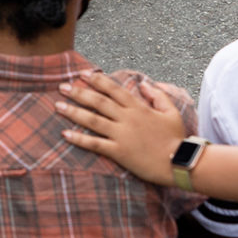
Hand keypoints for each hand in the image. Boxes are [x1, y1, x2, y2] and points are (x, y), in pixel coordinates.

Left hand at [55, 70, 190, 183]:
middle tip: (62, 86)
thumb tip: (143, 83)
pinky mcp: (119, 152)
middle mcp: (127, 119)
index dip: (98, 80)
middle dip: (79, 92)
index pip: (114, 90)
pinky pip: (95, 144)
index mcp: (139, 107)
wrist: (179, 162)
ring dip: (74, 112)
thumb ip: (157, 95)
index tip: (83, 74)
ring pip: (93, 120)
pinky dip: (79, 139)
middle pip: (99, 102)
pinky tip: (65, 134)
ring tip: (57, 105)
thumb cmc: (176, 138)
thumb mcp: (170, 112)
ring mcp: (122, 135)